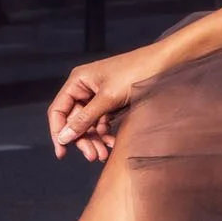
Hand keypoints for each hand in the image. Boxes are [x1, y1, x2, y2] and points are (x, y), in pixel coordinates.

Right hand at [46, 46, 164, 162]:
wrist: (164, 64)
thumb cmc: (136, 73)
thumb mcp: (108, 98)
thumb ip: (85, 119)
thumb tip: (64, 137)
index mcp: (78, 81)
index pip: (58, 110)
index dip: (58, 132)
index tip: (63, 152)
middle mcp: (85, 87)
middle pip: (74, 120)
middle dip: (82, 139)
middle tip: (93, 156)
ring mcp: (98, 95)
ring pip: (89, 123)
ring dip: (95, 140)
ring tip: (104, 154)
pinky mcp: (112, 101)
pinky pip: (102, 121)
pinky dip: (106, 133)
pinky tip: (112, 143)